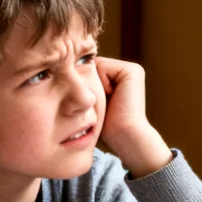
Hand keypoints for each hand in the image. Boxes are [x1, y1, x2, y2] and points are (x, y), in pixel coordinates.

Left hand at [94, 57, 171, 176]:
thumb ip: (87, 88)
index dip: (85, 87)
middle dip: (90, 85)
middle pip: (92, 67)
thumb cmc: (107, 128)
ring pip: (96, 66)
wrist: (125, 135)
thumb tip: (69, 76)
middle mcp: (126, 72)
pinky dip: (101, 83)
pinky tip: (112, 96)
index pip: (90, 72)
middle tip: (102, 104)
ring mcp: (131, 69)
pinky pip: (102, 66)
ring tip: (108, 101)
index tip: (96, 105)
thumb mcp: (94, 105)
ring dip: (95, 85)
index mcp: (120, 79)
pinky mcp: (132, 70)